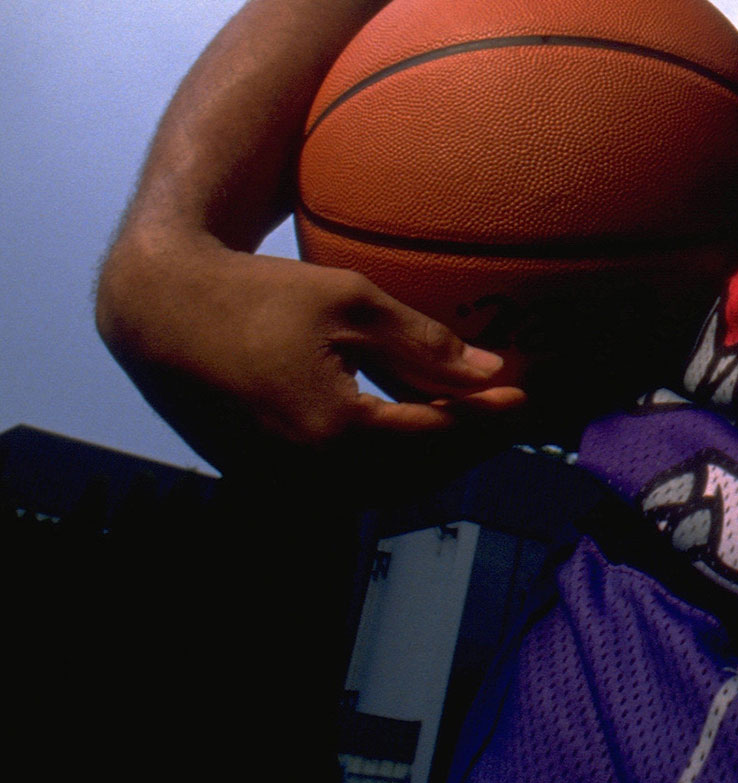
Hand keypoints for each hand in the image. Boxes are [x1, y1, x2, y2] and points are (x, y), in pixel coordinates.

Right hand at [99, 232, 526, 461]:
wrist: (164, 315)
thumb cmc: (258, 294)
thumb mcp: (349, 300)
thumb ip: (424, 343)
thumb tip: (490, 372)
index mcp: (332, 429)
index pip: (437, 435)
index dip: (488, 418)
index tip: (527, 395)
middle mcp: (308, 475)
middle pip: (418, 475)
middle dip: (470, 446)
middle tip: (510, 414)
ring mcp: (285, 487)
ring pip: (386, 488)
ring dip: (435, 460)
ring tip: (474, 420)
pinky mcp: (268, 483)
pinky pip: (349, 485)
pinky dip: (392, 463)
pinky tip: (418, 428)